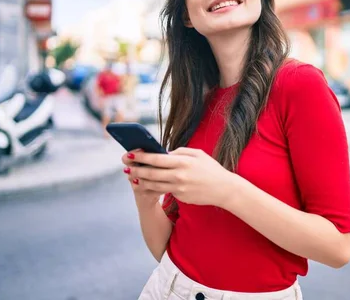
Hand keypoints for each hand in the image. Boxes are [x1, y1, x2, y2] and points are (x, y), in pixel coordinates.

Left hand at [124, 147, 238, 207]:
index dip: (140, 157)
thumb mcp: (198, 154)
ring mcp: (179, 188)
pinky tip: (145, 185)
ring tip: (131, 176)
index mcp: (183, 162)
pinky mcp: (180, 197)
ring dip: (140, 180)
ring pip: (153, 185)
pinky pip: (162, 192)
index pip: (156, 159)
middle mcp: (179, 176)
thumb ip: (180, 152)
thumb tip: (164, 152)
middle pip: (151, 173)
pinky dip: (151, 188)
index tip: (130, 154)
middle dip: (135, 169)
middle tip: (125, 166)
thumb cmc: (211, 169)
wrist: (224, 189)